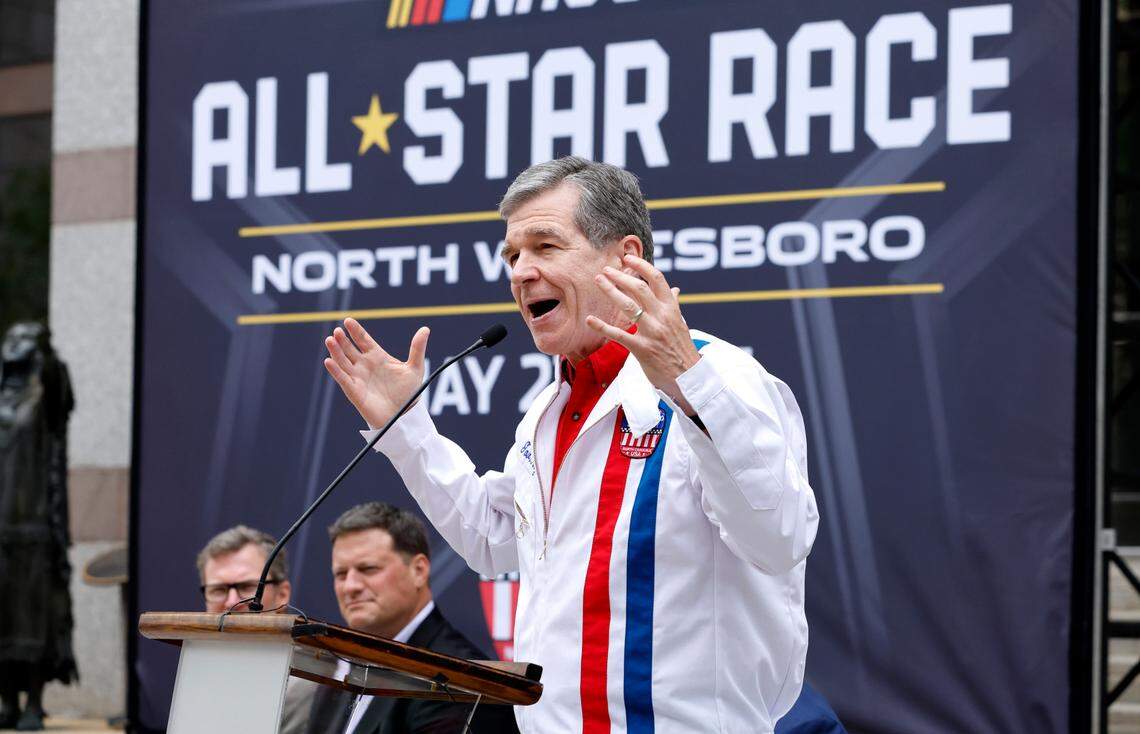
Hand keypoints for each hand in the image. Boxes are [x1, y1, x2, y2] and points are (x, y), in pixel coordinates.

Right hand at [323, 318, 428, 427]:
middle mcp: (364, 365)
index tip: (348, 321)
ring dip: (336, 351)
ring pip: (343, 361)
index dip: (355, 331)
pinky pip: (342, 379)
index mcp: (377, 356)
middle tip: (337, 331)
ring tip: (330, 340)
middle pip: (350, 349)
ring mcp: (358, 377)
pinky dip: (335, 370)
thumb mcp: (414, 368)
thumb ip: (417, 348)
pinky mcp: (354, 391)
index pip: (363, 340)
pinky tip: (328, 361)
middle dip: (342, 340)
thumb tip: (425, 329)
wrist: (404, 415)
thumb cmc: (408, 392)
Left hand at [585, 254, 700, 414]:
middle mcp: (662, 317)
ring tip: (598, 281)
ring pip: (629, 306)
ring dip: (611, 291)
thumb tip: (675, 289)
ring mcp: (652, 332)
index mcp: (672, 308)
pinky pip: (619, 335)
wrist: (689, 377)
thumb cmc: (682, 349)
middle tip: (606, 269)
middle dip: (621, 276)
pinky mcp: (642, 349)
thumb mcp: (680, 323)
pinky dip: (602, 326)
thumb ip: (674, 305)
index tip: (627, 259)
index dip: (641, 266)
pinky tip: (590, 319)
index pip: (657, 279)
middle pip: (640, 288)